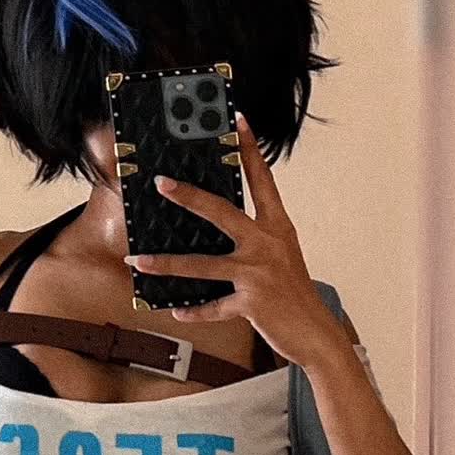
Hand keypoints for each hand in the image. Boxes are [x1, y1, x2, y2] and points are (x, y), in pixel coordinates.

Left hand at [124, 113, 340, 366]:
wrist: (316, 333)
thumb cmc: (294, 292)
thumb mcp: (282, 255)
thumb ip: (256, 237)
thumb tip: (219, 222)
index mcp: (279, 227)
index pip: (263, 180)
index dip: (250, 149)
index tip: (238, 121)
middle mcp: (268, 245)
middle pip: (223, 213)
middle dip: (189, 197)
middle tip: (162, 183)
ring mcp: (258, 275)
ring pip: (203, 265)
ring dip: (167, 264)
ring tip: (138, 260)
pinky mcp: (251, 304)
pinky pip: (213, 307)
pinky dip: (193, 310)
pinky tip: (175, 309)